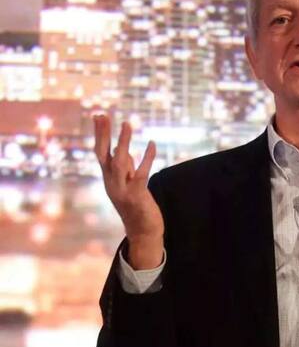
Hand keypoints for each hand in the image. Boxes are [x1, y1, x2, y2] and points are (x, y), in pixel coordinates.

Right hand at [93, 114, 163, 268]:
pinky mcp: (136, 196)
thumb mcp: (128, 183)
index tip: (99, 115)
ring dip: (123, 142)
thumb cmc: (137, 206)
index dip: (99, 134)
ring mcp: (122, 190)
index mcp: (109, 179)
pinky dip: (146, 158)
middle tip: (103, 115)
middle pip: (103, 155)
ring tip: (127, 123)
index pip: (100, 153)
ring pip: (119, 162)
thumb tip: (125, 150)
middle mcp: (112, 183)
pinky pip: (141, 173)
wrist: (143, 232)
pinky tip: (152, 144)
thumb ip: (126, 167)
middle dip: (103, 134)